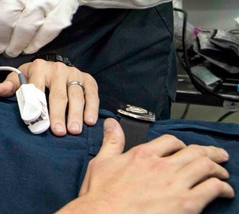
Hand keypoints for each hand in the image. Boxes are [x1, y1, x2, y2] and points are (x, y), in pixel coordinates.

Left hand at [0, 58, 98, 135]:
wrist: (52, 66)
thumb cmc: (34, 77)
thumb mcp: (20, 77)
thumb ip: (11, 85)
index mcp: (38, 68)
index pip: (38, 88)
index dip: (38, 105)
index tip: (39, 121)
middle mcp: (58, 69)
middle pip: (59, 94)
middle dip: (58, 114)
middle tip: (59, 132)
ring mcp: (74, 73)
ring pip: (77, 95)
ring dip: (76, 114)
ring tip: (74, 130)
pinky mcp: (88, 78)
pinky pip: (91, 94)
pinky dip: (92, 108)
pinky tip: (90, 121)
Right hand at [60, 118, 232, 213]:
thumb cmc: (100, 196)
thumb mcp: (101, 163)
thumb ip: (111, 142)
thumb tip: (112, 124)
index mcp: (142, 155)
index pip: (170, 141)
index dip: (181, 144)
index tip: (185, 150)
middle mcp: (162, 166)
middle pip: (194, 152)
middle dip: (209, 153)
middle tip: (218, 156)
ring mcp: (175, 183)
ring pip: (206, 167)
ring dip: (219, 168)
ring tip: (224, 173)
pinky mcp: (186, 203)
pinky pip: (212, 188)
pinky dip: (223, 188)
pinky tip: (225, 191)